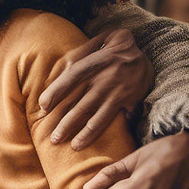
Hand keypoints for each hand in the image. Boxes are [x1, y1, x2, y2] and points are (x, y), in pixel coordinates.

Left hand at [39, 29, 152, 149]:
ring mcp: (119, 93)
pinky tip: (99, 142)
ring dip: (85, 134)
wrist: (146, 54)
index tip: (43, 108)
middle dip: (65, 125)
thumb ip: (79, 53)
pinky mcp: (132, 102)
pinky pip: (120, 120)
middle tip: (54, 139)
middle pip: (81, 106)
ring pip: (98, 118)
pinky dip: (111, 131)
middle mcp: (105, 80)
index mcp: (94, 64)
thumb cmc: (114, 49)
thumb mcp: (99, 41)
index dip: (55, 94)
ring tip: (74, 147)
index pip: (69, 79)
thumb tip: (59, 69)